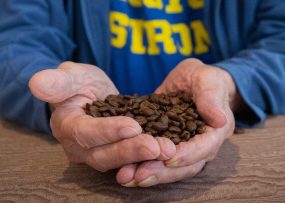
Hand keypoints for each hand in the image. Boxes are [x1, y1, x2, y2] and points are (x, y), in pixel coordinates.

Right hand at [29, 62, 175, 171]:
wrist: (91, 94)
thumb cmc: (80, 83)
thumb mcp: (72, 76)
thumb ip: (58, 81)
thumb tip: (36, 82)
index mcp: (67, 127)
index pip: (86, 133)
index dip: (108, 131)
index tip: (133, 125)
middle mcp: (79, 147)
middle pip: (104, 155)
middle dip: (131, 151)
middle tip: (159, 146)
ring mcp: (97, 154)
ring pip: (119, 162)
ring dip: (143, 158)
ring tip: (167, 150)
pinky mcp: (114, 155)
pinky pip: (130, 160)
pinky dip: (147, 158)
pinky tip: (167, 151)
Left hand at [116, 58, 235, 186]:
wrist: (191, 82)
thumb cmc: (202, 78)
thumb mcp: (207, 80)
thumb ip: (211, 97)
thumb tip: (219, 119)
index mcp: (216, 130)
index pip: (204, 147)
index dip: (187, 155)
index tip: (168, 158)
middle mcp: (202, 146)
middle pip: (186, 166)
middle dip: (163, 172)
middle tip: (139, 176)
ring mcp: (185, 149)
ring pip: (171, 168)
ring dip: (150, 173)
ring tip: (126, 177)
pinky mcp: (169, 147)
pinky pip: (157, 159)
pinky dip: (141, 165)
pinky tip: (124, 168)